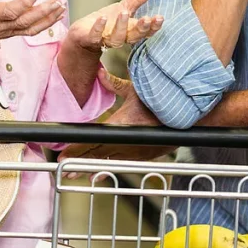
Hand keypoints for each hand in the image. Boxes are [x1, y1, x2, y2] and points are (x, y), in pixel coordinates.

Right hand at [0, 0, 65, 53]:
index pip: (10, 11)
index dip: (25, 3)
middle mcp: (0, 25)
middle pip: (26, 21)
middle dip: (43, 12)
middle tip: (57, 2)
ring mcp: (6, 31)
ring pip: (31, 28)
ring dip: (48, 19)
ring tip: (61, 9)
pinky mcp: (10, 33)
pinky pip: (30, 31)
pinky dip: (44, 25)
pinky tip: (54, 17)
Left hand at [58, 70, 176, 163]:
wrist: (185, 117)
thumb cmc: (161, 101)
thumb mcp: (136, 90)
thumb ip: (115, 84)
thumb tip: (99, 73)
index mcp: (121, 126)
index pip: (92, 140)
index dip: (76, 149)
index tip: (62, 154)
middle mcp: (126, 143)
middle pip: (97, 154)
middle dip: (79, 161)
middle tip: (63, 167)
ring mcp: (135, 152)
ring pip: (108, 161)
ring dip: (91, 166)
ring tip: (75, 173)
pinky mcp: (143, 157)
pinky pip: (121, 162)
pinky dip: (108, 166)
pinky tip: (99, 172)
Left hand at [67, 0, 163, 53]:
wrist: (84, 33)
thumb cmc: (108, 21)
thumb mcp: (124, 7)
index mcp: (131, 30)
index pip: (145, 31)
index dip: (153, 26)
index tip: (159, 17)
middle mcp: (121, 37)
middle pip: (134, 36)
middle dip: (140, 28)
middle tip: (146, 19)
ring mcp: (106, 39)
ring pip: (117, 38)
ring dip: (121, 26)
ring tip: (124, 13)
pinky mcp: (90, 39)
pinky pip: (96, 36)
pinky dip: (99, 27)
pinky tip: (103, 18)